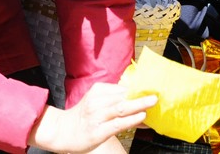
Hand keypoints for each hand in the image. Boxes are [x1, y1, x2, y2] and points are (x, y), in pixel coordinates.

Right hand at [28, 82, 156, 152]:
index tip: (153, 88)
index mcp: (98, 91)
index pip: (123, 88)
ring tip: (153, 102)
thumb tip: (138, 96)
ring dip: (139, 104)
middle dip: (142, 95)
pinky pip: (118, 124)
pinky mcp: (97, 132)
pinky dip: (131, 119)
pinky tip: (141, 116)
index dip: (139, 89)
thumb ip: (113, 96)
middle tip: (157, 93)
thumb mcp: (95, 99)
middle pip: (124, 96)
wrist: (62, 132)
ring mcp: (97, 117)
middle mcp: (97, 102)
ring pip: (122, 108)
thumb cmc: (83, 116)